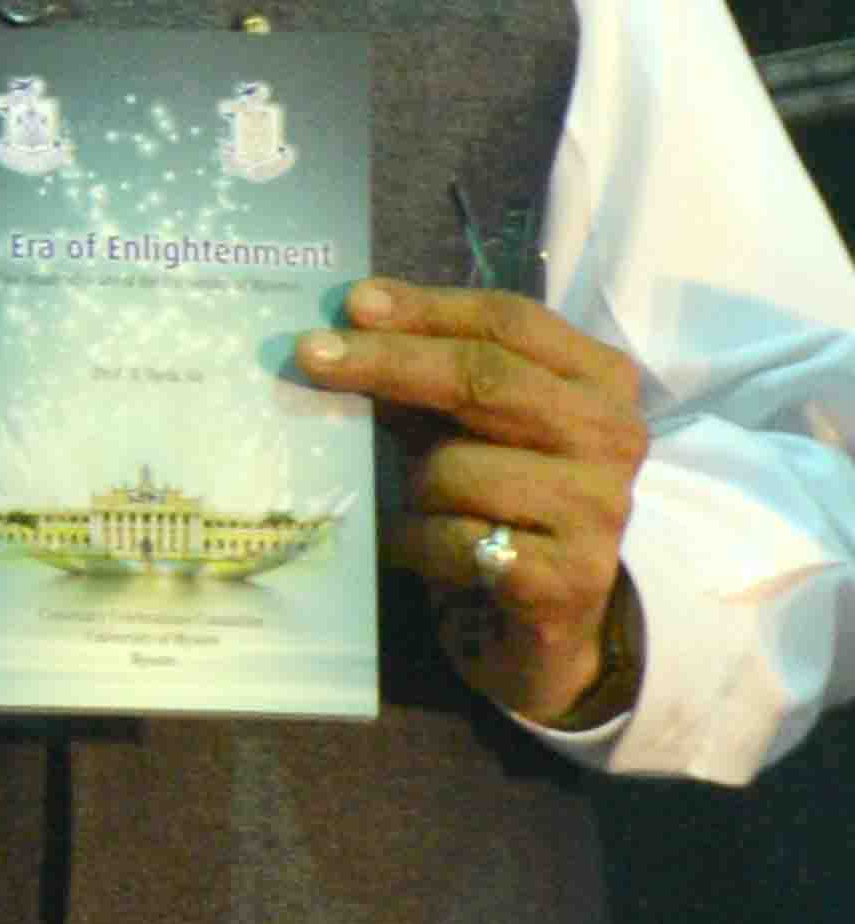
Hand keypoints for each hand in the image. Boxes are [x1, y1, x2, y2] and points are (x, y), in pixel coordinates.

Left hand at [294, 277, 653, 729]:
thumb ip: (425, 383)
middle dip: (388, 363)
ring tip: (424, 509)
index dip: (426, 310)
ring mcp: (601, 508)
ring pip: (456, 468)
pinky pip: (452, 539)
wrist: (550, 620)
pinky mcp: (569, 577)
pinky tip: (421, 551)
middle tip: (309, 355)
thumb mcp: (466, 431)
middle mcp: (615, 436)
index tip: (351, 302)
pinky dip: (417, 543)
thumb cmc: (499, 504)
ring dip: (414, 488)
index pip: (510, 323)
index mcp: (599, 382)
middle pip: (485, 379)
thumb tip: (340, 337)